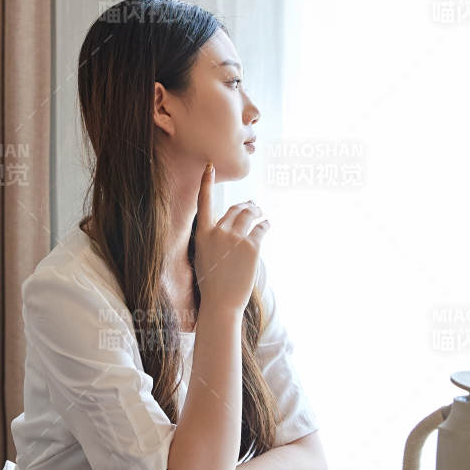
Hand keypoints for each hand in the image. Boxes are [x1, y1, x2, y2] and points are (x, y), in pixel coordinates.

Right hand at [193, 161, 267, 313]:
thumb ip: (213, 238)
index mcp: (202, 234)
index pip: (203, 203)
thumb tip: (231, 224)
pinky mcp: (252, 246)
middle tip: (252, 206)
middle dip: (245, 205)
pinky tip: (267, 225)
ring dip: (256, 211)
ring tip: (260, 212)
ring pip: (248, 214)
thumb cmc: (212, 283)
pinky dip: (265, 225)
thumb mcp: (204, 256)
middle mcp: (218, 232)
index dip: (206, 183)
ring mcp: (235, 238)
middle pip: (234, 209)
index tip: (210, 166)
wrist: (221, 303)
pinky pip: (261, 228)